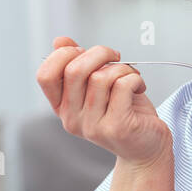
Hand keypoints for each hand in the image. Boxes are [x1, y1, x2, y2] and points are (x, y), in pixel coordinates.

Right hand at [37, 37, 169, 166]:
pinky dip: (135, 78)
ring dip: (122, 68)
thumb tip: (60, 41)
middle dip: (99, 53)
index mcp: (63, 107)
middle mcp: (72, 118)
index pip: (45, 75)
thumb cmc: (125, 114)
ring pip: (101, 76)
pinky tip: (139, 87)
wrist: (146, 149)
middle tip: (115, 57)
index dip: (64, 54)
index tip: (85, 52)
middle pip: (74, 70)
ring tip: (131, 77)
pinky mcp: (116, 127)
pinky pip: (122, 85)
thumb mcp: (97, 87)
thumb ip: (78, 65)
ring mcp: (93, 126)